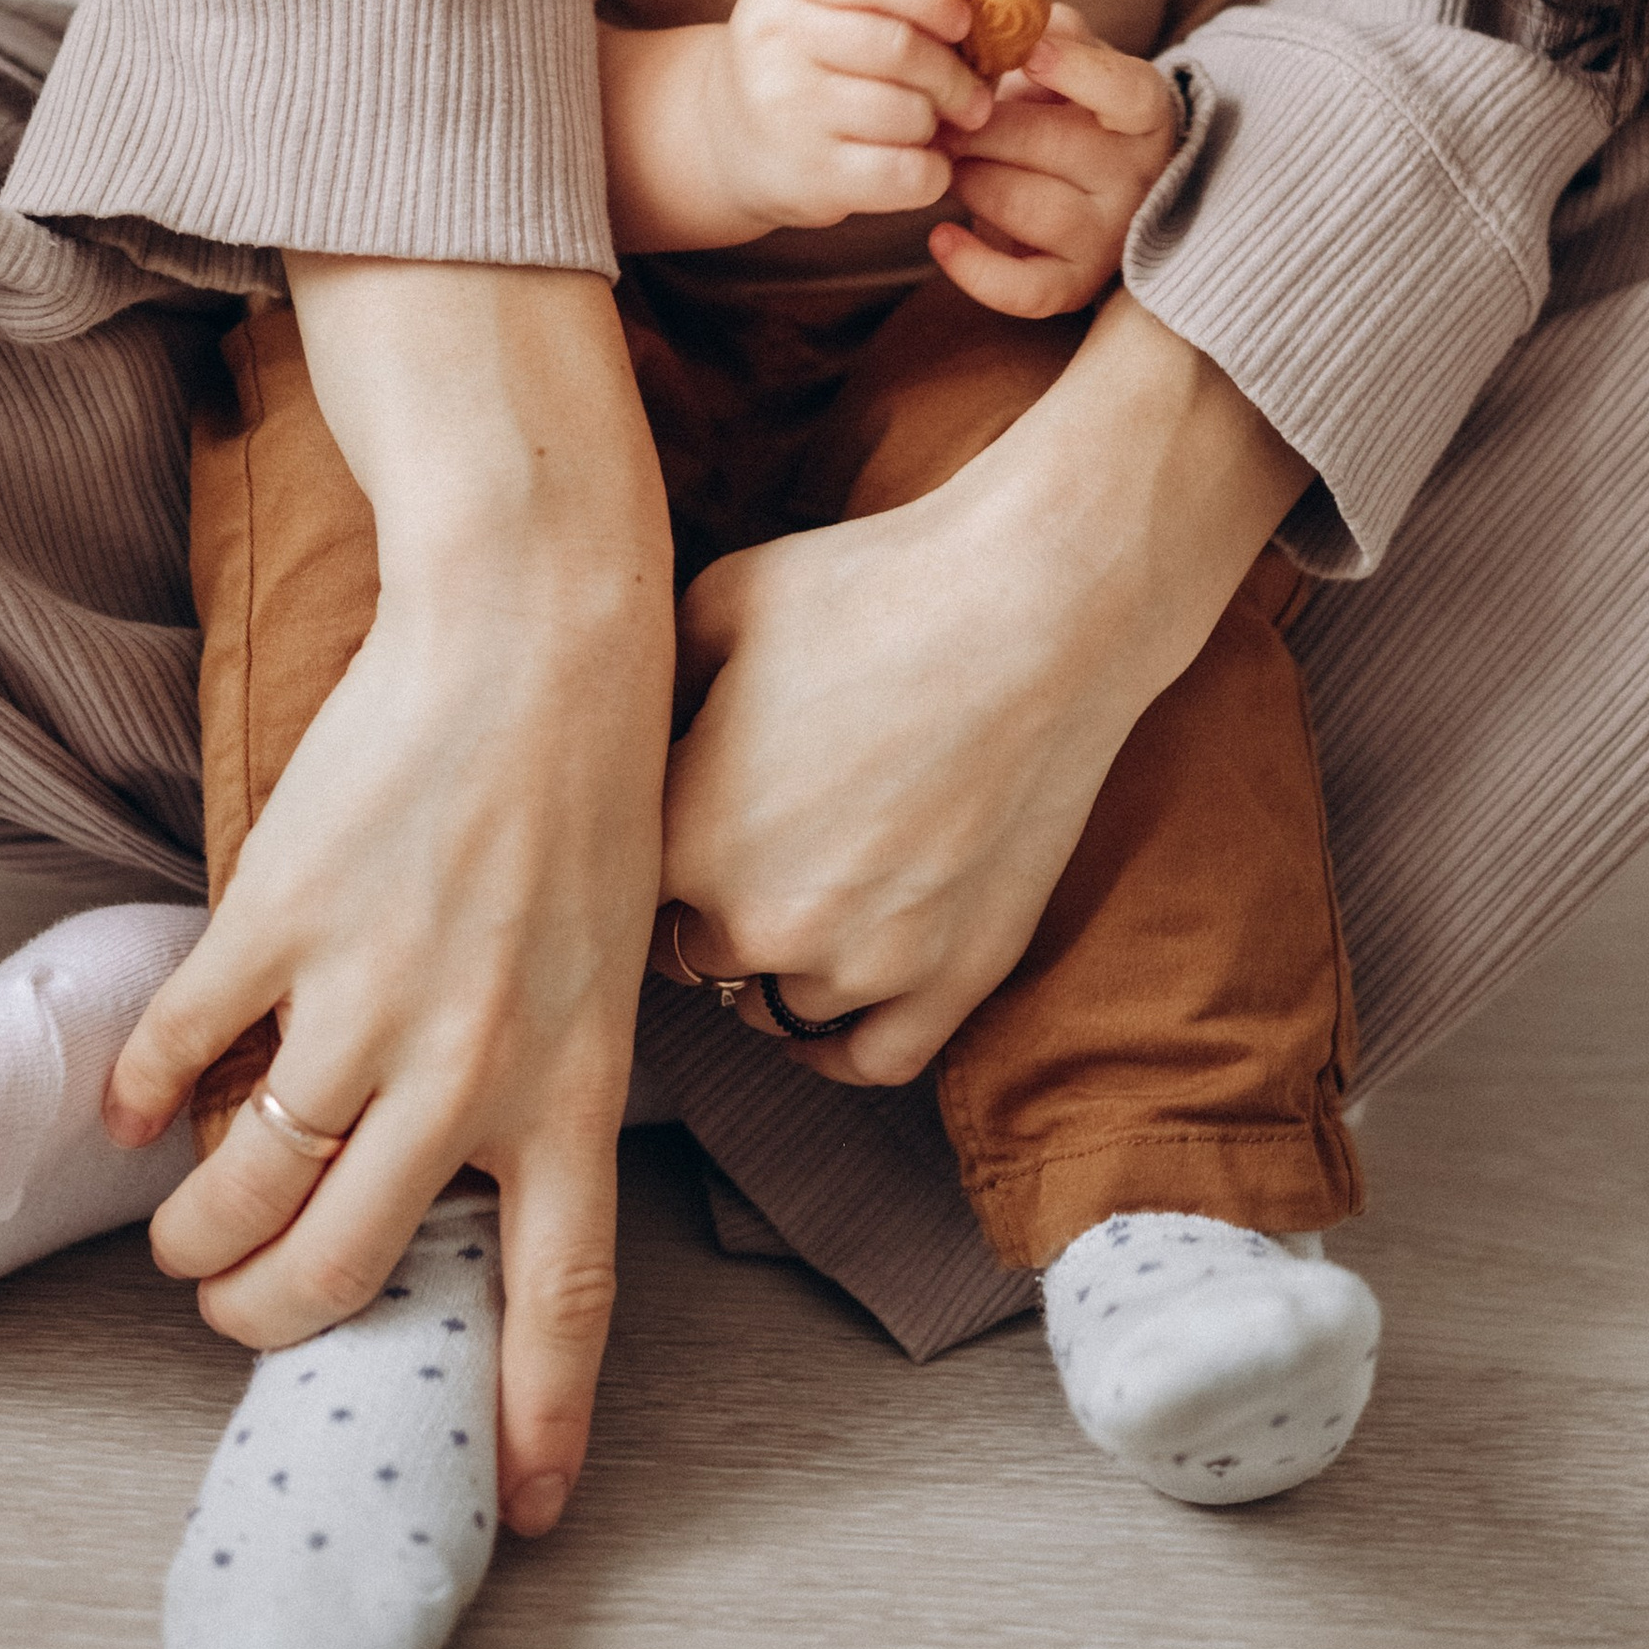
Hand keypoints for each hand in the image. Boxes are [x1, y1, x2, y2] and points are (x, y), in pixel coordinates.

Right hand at [104, 261, 673, 1542]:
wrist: (537, 622)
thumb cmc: (594, 769)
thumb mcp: (618, 945)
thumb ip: (554, 1056)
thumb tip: (481, 1149)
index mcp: (578, 1079)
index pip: (560, 1291)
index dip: (534, 1414)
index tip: (518, 1505)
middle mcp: (471, 1067)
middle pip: (344, 1270)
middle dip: (274, 1318)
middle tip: (247, 1310)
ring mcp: (367, 998)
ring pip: (244, 1191)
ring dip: (197, 1235)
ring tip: (187, 1230)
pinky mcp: (281, 920)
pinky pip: (179, 1055)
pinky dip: (141, 1099)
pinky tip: (135, 1109)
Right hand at [607, 0, 992, 248]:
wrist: (726, 136)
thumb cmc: (803, 57)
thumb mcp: (817, 0)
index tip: (962, 23)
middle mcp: (776, 41)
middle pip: (900, 47)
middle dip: (953, 75)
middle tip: (972, 94)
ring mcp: (786, 111)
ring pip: (909, 114)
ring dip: (937, 124)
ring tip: (929, 125)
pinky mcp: (806, 176)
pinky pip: (906, 173)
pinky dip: (932, 173)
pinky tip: (919, 163)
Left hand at [661, 290, 1306, 1083]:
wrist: (1033, 607)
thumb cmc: (871, 589)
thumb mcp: (719, 604)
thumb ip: (652, 689)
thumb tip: (615, 726)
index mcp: (688, 836)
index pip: (618, 896)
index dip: (635, 858)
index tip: (658, 831)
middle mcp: (765, 921)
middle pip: (694, 957)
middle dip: (703, 909)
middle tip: (730, 854)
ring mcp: (867, 962)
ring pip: (779, 1007)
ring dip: (776, 965)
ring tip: (794, 898)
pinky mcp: (958, 977)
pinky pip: (873, 1059)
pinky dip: (842, 1043)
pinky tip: (831, 1002)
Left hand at [930, 5, 1179, 318]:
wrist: (1097, 190)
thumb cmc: (1073, 110)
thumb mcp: (1077, 61)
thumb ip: (1052, 34)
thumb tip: (1008, 18)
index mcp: (1144, 111)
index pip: (1125, 90)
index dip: (1075, 69)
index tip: (1028, 50)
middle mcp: (1138, 177)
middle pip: (1050, 144)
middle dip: (977, 126)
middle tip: (931, 112)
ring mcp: (1109, 237)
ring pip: (1027, 206)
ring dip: (969, 180)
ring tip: (945, 162)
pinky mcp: (1074, 285)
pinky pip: (1025, 289)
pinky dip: (974, 268)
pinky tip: (941, 236)